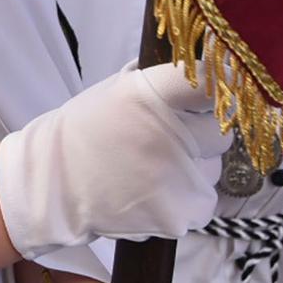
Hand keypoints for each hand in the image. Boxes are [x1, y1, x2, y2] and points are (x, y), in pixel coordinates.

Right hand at [0, 62, 222, 258]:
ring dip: (193, 171)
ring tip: (154, 172)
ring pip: (213, 171)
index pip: (208, 81)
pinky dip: (185, 202)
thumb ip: (158, 82)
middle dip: (202, 137)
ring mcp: (176, 177)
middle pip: (220, 133)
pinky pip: (202, 203)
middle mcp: (168, 133)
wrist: (53, 184)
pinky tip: (155, 195)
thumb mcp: (115, 90)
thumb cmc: (86, 132)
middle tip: (172, 141)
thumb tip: (204, 68)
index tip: (230, 85)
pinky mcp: (179, 214)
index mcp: (149, 93)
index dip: (224, 83)